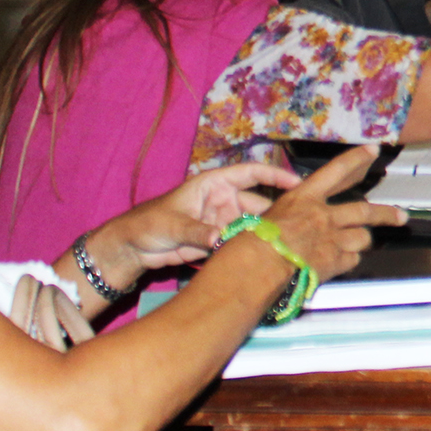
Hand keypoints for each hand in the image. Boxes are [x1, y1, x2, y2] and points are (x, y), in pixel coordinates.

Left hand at [78, 160, 300, 293]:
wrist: (133, 249)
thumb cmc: (148, 223)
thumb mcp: (172, 223)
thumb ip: (197, 231)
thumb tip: (219, 239)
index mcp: (214, 184)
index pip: (251, 173)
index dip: (276, 176)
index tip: (298, 183)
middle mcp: (224, 200)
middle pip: (258, 203)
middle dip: (276, 212)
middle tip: (297, 225)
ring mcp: (224, 221)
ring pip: (253, 226)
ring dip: (265, 234)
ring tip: (285, 243)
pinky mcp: (220, 242)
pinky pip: (241, 243)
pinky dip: (252, 249)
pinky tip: (268, 256)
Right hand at [247, 147, 403, 280]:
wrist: (259, 265)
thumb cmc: (253, 240)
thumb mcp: (267, 214)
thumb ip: (290, 213)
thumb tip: (294, 219)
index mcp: (305, 197)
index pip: (336, 171)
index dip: (356, 159)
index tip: (373, 150)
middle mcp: (323, 215)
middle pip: (364, 211)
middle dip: (386, 214)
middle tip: (401, 216)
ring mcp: (332, 238)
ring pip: (362, 237)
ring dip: (361, 241)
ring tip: (358, 244)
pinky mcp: (335, 261)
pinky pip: (352, 259)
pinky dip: (348, 260)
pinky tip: (340, 262)